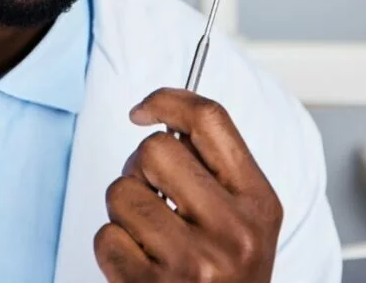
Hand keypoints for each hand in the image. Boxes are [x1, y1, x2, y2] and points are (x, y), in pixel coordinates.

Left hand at [95, 88, 283, 282]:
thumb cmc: (225, 277)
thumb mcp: (243, 220)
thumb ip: (214, 169)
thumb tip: (161, 112)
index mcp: (259, 203)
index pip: (211, 120)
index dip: (168, 100)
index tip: (143, 110)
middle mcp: (234, 231)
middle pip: (155, 150)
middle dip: (140, 168)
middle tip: (154, 197)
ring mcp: (195, 262)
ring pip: (122, 191)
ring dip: (124, 211)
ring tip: (150, 237)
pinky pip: (107, 236)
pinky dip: (113, 249)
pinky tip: (140, 267)